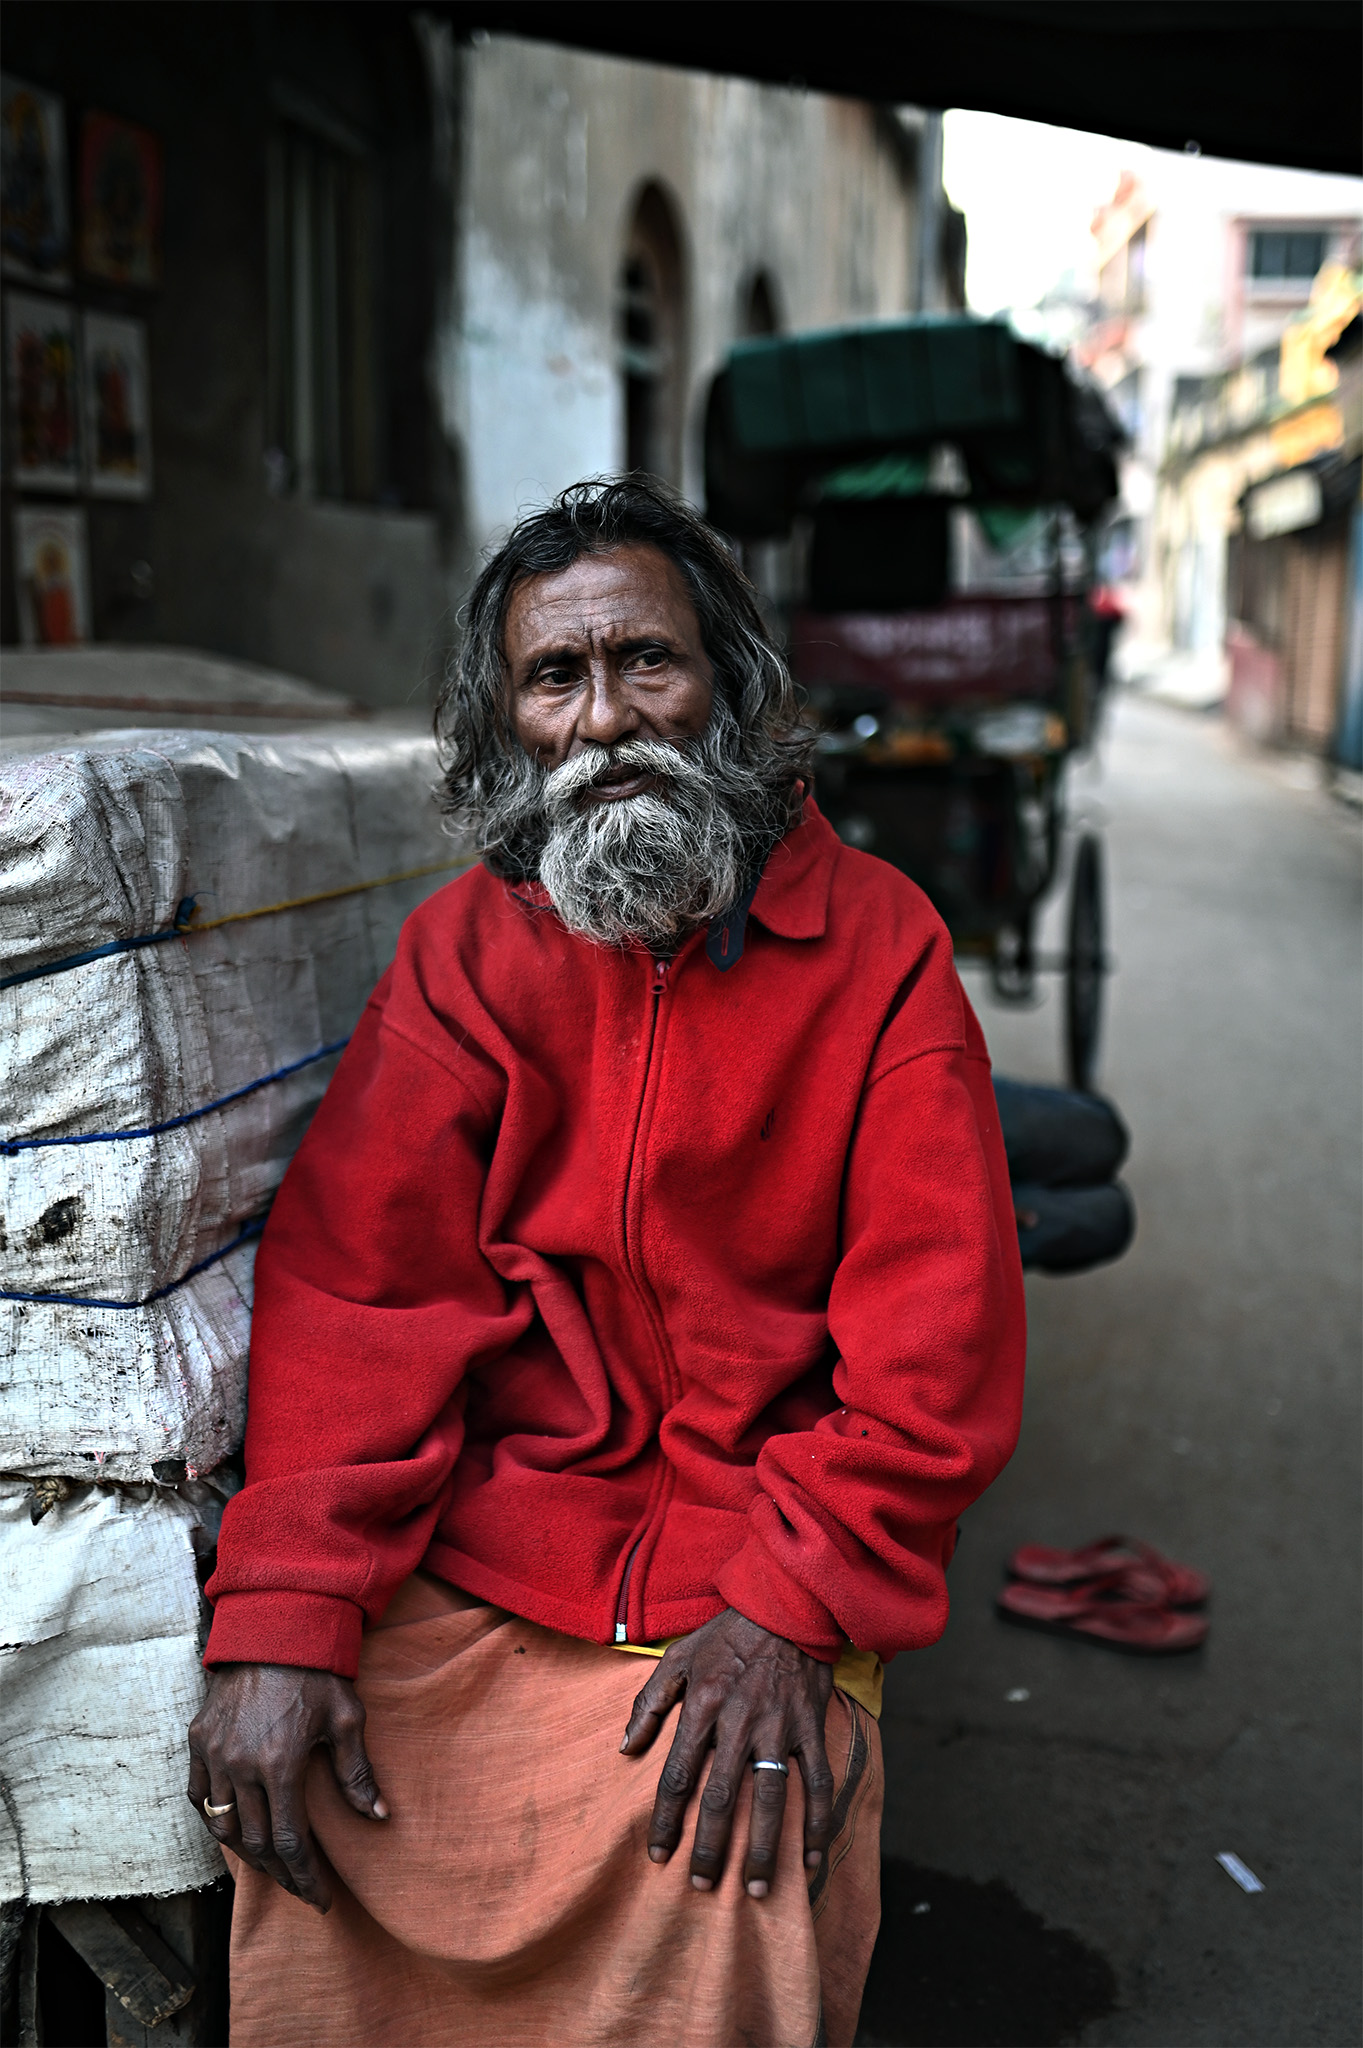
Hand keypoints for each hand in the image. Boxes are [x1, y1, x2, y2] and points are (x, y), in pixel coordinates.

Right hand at [187, 1664, 387, 1912]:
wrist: (275, 1625)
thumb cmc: (318, 1670)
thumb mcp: (348, 1718)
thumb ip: (357, 1772)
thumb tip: (378, 1817)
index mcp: (281, 1764)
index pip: (288, 1842)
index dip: (305, 1878)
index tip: (320, 1899)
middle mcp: (241, 1765)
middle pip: (255, 1843)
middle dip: (281, 1873)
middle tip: (301, 1888)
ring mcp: (215, 1754)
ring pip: (222, 1825)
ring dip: (246, 1854)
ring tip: (271, 1867)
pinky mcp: (199, 1739)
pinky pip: (199, 1796)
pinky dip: (214, 1819)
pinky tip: (233, 1829)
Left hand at [619, 1608, 834, 1898]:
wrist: (785, 1600)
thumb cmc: (726, 1633)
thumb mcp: (677, 1656)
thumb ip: (649, 1702)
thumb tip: (625, 1748)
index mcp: (702, 1704)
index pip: (678, 1774)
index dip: (665, 1819)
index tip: (658, 1855)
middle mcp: (739, 1720)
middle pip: (721, 1797)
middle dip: (710, 1847)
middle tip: (702, 1886)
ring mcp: (779, 1726)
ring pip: (770, 1798)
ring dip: (763, 1847)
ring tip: (755, 1889)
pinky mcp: (811, 1726)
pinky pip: (818, 1781)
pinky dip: (817, 1822)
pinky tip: (812, 1858)